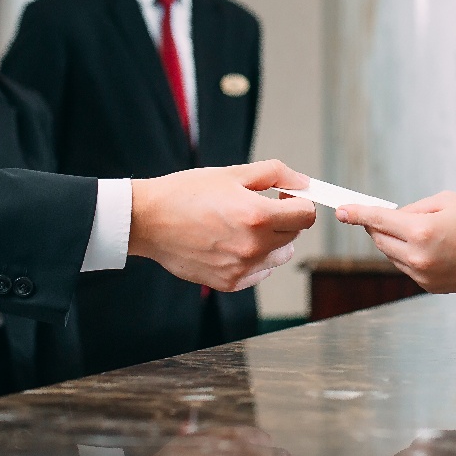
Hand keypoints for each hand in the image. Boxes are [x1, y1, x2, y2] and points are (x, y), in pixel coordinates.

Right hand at [129, 161, 315, 291]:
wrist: (149, 221)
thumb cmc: (186, 193)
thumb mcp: (232, 173)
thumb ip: (274, 174)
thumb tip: (303, 182)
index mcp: (258, 215)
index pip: (306, 215)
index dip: (300, 202)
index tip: (286, 197)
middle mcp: (254, 246)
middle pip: (295, 235)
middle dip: (285, 219)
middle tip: (261, 207)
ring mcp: (242, 268)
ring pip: (280, 256)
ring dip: (273, 241)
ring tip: (245, 227)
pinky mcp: (230, 283)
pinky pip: (260, 272)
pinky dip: (255, 259)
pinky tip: (232, 243)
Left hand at [337, 191, 455, 294]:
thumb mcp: (448, 201)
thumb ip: (414, 208)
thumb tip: (392, 217)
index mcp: (421, 231)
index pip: (377, 220)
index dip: (356, 214)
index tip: (341, 210)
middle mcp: (418, 257)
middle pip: (380, 239)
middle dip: (378, 226)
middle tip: (387, 214)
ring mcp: (423, 276)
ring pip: (392, 255)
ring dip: (395, 241)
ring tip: (422, 230)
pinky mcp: (430, 287)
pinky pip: (407, 267)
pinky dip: (409, 255)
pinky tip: (432, 247)